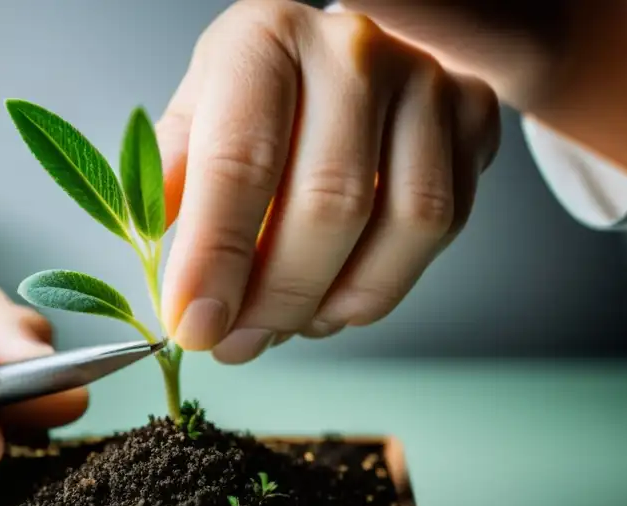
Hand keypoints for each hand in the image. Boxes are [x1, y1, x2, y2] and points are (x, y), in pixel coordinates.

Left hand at [158, 0, 499, 361]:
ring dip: (338, 301)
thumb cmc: (261, 94)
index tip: (195, 325)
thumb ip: (170, 177)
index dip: (216, 257)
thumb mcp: (198, 114)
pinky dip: (382, 286)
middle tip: (235, 345)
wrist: (344, 56)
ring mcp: (426, 81)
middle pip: (331, 201)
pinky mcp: (472, 118)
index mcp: (266, 39)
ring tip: (283, 327)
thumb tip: (155, 250)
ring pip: (406, 222)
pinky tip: (332, 300)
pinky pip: (444, 229)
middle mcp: (354, 51)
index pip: (240, 160)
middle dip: (277, 298)